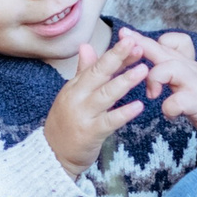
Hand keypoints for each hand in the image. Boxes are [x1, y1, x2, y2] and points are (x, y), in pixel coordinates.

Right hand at [44, 34, 152, 174]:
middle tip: (137, 45)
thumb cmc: (67, 122)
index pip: (96, 65)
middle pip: (98, 74)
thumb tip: (86, 45)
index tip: (132, 41)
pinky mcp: (90, 133)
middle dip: (117, 58)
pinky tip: (138, 106)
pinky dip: (124, 113)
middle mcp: (77, 97)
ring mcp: (83, 115)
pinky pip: (109, 122)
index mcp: (74, 86)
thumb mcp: (73, 94)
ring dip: (125, 81)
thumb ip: (83, 71)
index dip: (115, 53)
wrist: (53, 155)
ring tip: (143, 70)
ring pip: (105, 95)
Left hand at [130, 31, 196, 161]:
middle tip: (122, 37)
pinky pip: (178, 101)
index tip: (127, 36)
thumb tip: (150, 68)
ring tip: (151, 95)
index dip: (146, 39)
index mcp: (186, 64)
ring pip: (169, 68)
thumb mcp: (190, 83)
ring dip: (154, 79)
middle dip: (140, 43)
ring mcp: (196, 84)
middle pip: (163, 49)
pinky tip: (171, 115)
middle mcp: (191, 69)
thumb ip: (173, 73)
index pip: (167, 42)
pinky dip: (169, 109)